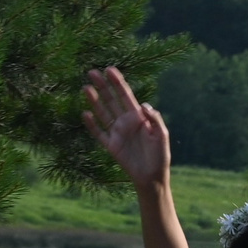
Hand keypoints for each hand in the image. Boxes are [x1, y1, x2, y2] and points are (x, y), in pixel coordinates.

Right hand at [81, 66, 170, 189]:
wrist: (152, 177)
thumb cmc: (160, 156)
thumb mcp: (162, 135)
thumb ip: (154, 119)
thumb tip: (143, 105)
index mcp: (138, 117)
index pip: (125, 95)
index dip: (118, 82)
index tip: (109, 69)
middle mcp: (125, 121)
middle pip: (111, 100)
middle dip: (103, 86)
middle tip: (92, 72)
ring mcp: (117, 133)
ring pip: (102, 112)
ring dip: (94, 101)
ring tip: (86, 88)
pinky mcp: (110, 145)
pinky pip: (99, 132)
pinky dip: (92, 124)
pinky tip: (85, 114)